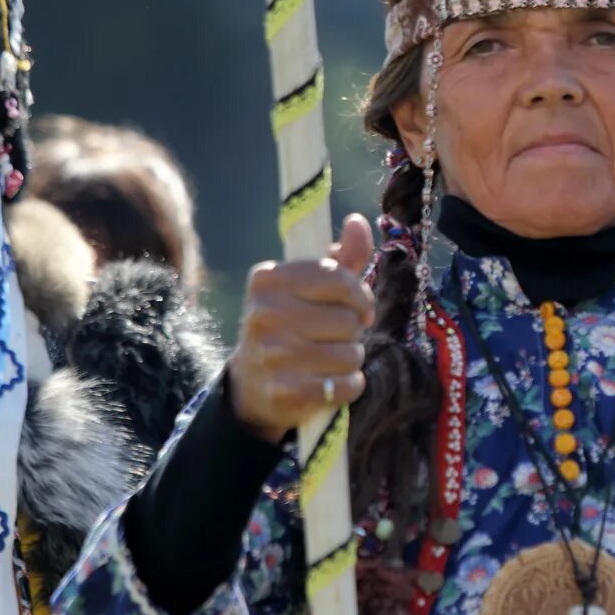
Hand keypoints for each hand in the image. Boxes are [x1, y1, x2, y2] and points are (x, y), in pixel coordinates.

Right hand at [229, 213, 374, 441]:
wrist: (253, 386)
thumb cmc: (291, 327)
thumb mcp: (310, 289)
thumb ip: (340, 258)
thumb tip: (358, 221)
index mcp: (267, 279)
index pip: (341, 279)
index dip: (360, 297)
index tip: (357, 308)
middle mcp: (263, 314)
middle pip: (349, 320)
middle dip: (351, 331)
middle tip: (330, 338)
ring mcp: (273, 355)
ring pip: (352, 354)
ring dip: (350, 360)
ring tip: (326, 360)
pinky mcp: (286, 393)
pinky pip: (348, 385)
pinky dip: (348, 386)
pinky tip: (327, 384)